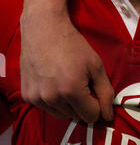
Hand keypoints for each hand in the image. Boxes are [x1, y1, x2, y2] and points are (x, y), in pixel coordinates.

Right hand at [20, 8, 114, 122]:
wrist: (44, 28)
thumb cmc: (73, 44)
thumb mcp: (95, 65)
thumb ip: (105, 91)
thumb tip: (108, 116)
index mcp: (71, 91)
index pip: (90, 116)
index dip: (96, 104)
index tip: (93, 89)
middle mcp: (52, 98)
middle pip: (75, 116)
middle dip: (82, 103)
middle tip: (80, 81)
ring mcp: (37, 98)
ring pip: (61, 114)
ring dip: (67, 104)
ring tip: (66, 81)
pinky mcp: (26, 96)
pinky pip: (46, 107)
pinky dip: (53, 100)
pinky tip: (53, 81)